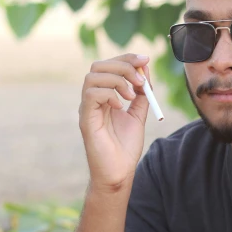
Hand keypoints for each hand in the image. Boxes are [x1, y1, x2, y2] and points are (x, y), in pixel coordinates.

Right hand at [78, 52, 152, 191]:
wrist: (119, 172)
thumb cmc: (125, 148)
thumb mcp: (138, 116)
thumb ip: (142, 95)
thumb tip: (146, 70)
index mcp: (104, 96)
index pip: (110, 66)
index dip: (127, 59)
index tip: (146, 60)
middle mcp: (93, 99)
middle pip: (99, 66)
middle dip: (123, 65)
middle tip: (141, 80)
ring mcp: (87, 108)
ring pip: (93, 76)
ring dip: (118, 80)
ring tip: (132, 96)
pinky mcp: (86, 120)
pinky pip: (91, 94)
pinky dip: (109, 94)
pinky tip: (121, 106)